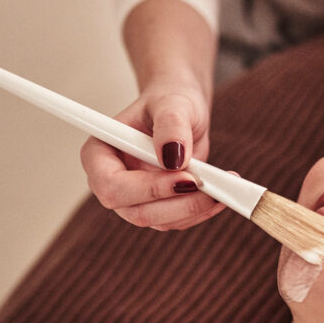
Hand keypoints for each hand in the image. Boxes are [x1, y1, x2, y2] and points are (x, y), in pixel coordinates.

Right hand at [80, 80, 224, 229]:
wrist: (182, 111)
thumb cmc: (169, 101)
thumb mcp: (172, 104)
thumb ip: (171, 126)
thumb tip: (173, 157)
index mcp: (99, 155)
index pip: (112, 186)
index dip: (148, 188)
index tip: (186, 177)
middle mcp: (112, 182)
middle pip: (137, 212)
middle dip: (178, 204)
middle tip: (211, 187)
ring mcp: (135, 199)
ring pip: (161, 221)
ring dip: (194, 208)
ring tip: (223, 184)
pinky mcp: (159, 207)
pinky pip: (178, 220)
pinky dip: (202, 210)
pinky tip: (221, 192)